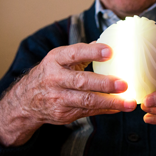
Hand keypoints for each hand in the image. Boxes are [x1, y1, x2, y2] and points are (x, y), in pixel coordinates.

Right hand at [0, 43, 136, 145]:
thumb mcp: (59, 58)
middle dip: (104, 83)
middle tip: (124, 84)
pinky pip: (88, 112)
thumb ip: (81, 52)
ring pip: (86, 101)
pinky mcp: (64, 114)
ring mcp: (59, 98)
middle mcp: (55, 79)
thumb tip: (105, 42)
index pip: (75, 53)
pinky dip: (105, 110)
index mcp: (55, 60)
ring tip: (128, 102)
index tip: (111, 51)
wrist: (26, 100)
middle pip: (81, 81)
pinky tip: (118, 107)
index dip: (92, 52)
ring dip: (110, 102)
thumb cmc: (50, 73)